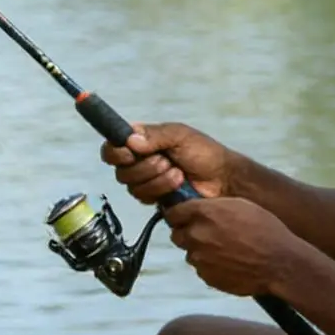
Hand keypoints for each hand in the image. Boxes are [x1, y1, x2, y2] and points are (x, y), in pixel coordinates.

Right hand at [101, 122, 233, 203]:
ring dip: (157, 180)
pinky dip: (161, 191)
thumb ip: (154, 135)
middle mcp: (139, 162)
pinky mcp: (155, 199)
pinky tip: (178, 186)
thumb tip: (130, 141)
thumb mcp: (180, 136)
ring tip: (178, 174)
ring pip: (133, 187)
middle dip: (146, 168)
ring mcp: (147, 182)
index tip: (130, 153)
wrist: (223, 179)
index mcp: (142, 142)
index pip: (112, 149)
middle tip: (167, 162)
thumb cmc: (204, 153)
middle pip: (121, 171)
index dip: (116, 153)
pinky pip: (144, 199)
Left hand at [165, 197, 302, 297]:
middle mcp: (196, 235)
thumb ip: (213, 207)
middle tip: (207, 234)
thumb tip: (197, 209)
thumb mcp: (240, 205)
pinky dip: (210, 266)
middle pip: (177, 234)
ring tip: (224, 250)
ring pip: (190, 253)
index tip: (185, 216)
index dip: (179, 214)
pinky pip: (202, 268)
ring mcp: (199, 258)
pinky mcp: (206, 276)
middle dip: (187, 233)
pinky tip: (229, 263)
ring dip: (200, 250)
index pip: (173, 212)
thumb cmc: (265, 229)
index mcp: (204, 213)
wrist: (279, 263)